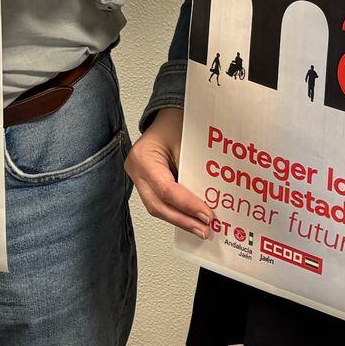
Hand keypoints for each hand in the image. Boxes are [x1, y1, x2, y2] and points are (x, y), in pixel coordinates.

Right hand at [125, 108, 213, 238]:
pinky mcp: (146, 183)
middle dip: (183, 220)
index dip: (187, 205)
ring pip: (157, 208)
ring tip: (201, 228)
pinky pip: (160, 202)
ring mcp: (138, 178)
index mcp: (142, 157)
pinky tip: (192, 219)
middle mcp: (135, 170)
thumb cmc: (175, 122)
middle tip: (205, 229)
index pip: (166, 190)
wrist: (168, 116)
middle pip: (157, 205)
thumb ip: (194, 171)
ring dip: (181, 219)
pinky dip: (177, 212)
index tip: (207, 215)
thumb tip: (209, 201)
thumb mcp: (187, 142)